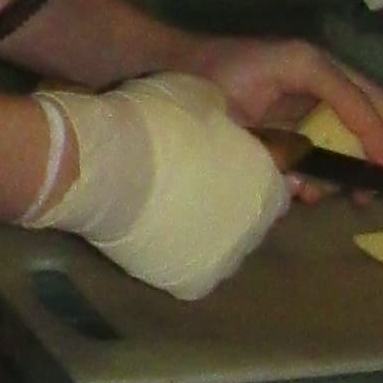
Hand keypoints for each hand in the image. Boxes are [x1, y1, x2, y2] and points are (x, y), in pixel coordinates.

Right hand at [32, 75, 289, 302]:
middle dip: (230, 204)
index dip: (248, 174)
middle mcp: (257, 227)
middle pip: (250, 219)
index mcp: (269, 182)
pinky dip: (178, 258)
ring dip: (206, 232)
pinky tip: (156, 238)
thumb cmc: (157, 123)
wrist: (108, 166)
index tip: (220, 164)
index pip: (274, 185)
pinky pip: (193, 272)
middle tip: (190, 187)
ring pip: (223, 248)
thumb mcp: (202, 97)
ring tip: (168, 213)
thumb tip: (225, 123)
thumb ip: (226, 119)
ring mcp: (226, 260)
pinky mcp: (193, 285)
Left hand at [151, 31, 382, 175]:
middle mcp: (317, 68)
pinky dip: (338, 157)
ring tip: (352, 196)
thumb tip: (305, 182)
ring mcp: (313, 83)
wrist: (172, 65)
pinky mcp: (303, 101)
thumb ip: (270, 147)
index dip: (374, 134)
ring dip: (364, 156)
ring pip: (359, 116)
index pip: (353, 97)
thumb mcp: (232, 120)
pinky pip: (334, 127)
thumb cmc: (200, 84)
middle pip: (374, 100)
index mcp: (303, 63)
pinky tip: (313, 187)